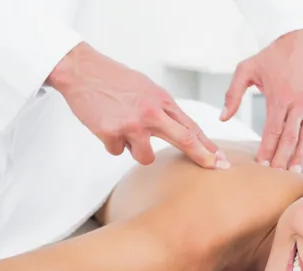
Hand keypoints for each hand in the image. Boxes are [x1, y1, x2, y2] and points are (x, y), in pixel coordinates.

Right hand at [47, 42, 228, 168]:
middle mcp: (151, 112)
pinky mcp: (111, 133)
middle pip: (184, 139)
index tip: (220, 159)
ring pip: (146, 157)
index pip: (190, 127)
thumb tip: (183, 132)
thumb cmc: (115, 80)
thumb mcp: (147, 89)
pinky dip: (113, 143)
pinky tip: (106, 125)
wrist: (82, 70)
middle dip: (202, 157)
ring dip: (137, 150)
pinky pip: (118, 151)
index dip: (207, 146)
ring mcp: (131, 124)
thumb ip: (164, 111)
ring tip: (125, 131)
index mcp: (161, 101)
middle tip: (215, 167)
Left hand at [220, 29, 302, 171]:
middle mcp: (299, 104)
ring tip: (294, 173)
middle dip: (283, 160)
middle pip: (291, 139)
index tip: (261, 165)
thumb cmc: (273, 55)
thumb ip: (233, 94)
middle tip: (276, 176)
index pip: (273, 131)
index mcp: (280, 97)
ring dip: (301, 157)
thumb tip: (223, 117)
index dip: (267, 150)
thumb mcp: (247, 68)